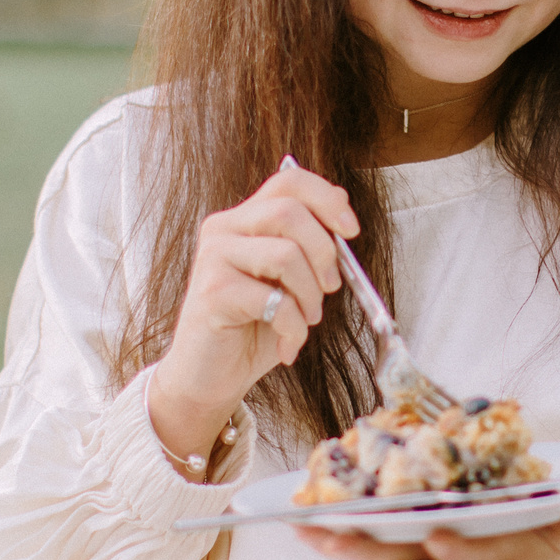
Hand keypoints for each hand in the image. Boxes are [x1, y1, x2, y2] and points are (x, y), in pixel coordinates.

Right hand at [148, 163, 357, 458]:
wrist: (207, 377)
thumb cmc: (251, 328)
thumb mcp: (287, 282)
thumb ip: (306, 250)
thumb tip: (343, 227)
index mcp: (244, 219)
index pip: (288, 182)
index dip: (327, 199)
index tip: (351, 231)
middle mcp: (223, 229)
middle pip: (289, 212)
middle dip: (325, 253)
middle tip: (331, 288)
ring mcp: (213, 259)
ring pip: (286, 254)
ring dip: (311, 296)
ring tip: (306, 320)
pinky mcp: (212, 293)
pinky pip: (274, 301)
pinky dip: (294, 328)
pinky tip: (288, 345)